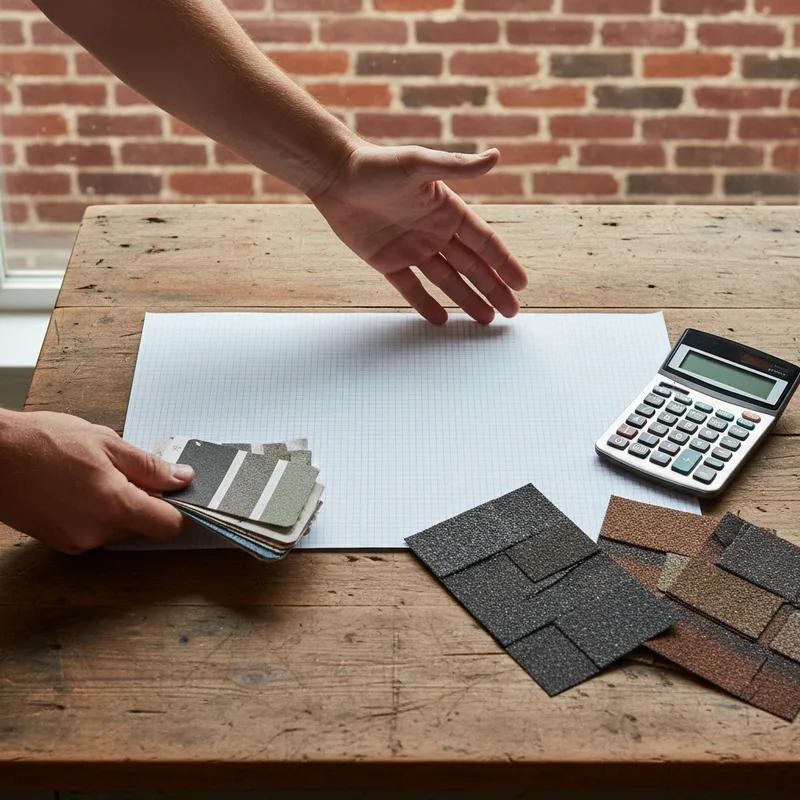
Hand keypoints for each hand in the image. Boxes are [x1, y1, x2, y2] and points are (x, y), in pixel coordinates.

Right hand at [0, 410, 193, 553]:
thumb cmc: (42, 442)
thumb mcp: (107, 443)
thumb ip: (150, 466)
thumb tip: (182, 478)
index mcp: (114, 506)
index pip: (168, 526)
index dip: (181, 511)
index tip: (183, 496)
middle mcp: (97, 532)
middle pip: (143, 526)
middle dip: (145, 501)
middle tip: (128, 471)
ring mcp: (77, 541)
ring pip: (119, 528)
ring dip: (119, 506)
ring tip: (95, 475)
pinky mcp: (61, 543)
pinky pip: (96, 531)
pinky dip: (98, 513)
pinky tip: (80, 488)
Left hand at [310, 142, 527, 324]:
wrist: (335, 176)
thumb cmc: (377, 165)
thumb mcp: (419, 165)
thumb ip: (457, 167)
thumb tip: (496, 156)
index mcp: (448, 211)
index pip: (484, 242)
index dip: (504, 263)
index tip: (521, 283)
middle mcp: (434, 232)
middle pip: (472, 266)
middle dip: (493, 288)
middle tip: (512, 312)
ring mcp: (412, 248)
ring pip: (447, 280)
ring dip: (467, 299)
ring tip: (486, 319)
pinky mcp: (388, 262)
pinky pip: (411, 288)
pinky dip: (425, 304)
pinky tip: (442, 319)